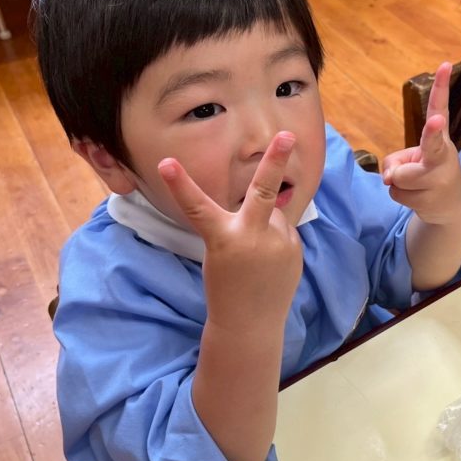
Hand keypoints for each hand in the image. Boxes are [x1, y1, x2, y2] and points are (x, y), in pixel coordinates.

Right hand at [158, 132, 303, 327]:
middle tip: (287, 135)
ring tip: (255, 254)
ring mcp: (278, 245)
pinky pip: (284, 230)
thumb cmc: (226, 286)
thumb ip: (244, 224)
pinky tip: (268, 262)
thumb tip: (270, 203)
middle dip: (274, 161)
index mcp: (223, 241)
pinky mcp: (295, 250)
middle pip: (262, 193)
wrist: (249, 324)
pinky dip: (275, 238)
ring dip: (265, 223)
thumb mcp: (221, 254)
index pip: (197, 207)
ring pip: (272, 214)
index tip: (165, 163)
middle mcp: (252, 239)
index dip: (180, 185)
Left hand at [381, 63, 460, 224]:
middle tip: (436, 121)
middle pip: (431, 144)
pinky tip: (417, 196)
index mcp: (441, 139)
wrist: (450, 206)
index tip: (444, 66)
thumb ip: (396, 161)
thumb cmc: (429, 174)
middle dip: (432, 132)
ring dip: (399, 183)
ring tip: (416, 185)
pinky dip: (400, 195)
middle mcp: (443, 156)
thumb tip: (389, 178)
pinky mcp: (429, 200)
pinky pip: (396, 193)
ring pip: (398, 177)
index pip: (440, 108)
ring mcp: (438, 179)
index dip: (441, 89)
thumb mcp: (411, 160)